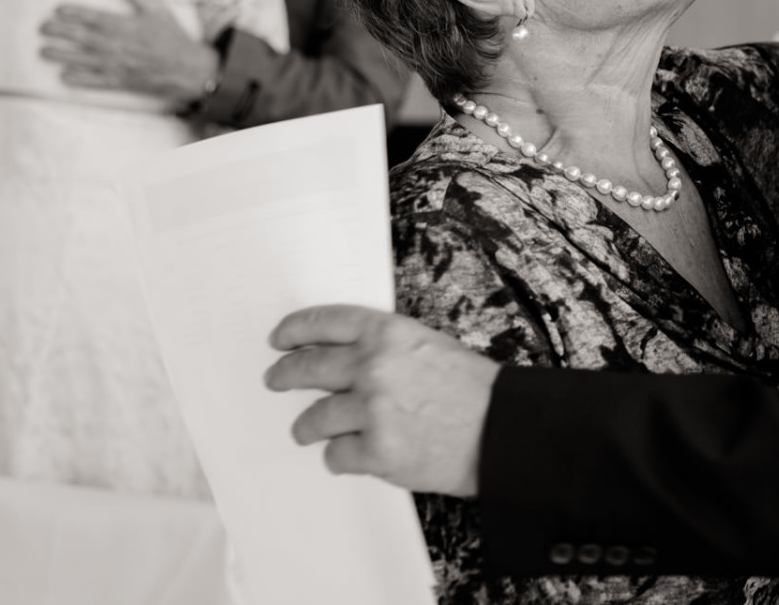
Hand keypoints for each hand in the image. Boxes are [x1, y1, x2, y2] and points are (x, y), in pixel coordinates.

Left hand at [38, 0, 219, 106]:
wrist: (187, 69)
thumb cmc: (172, 38)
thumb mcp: (158, 10)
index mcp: (123, 26)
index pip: (92, 17)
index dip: (73, 13)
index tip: (57, 9)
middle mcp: (115, 45)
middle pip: (81, 37)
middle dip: (59, 32)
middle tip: (42, 29)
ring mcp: (115, 64)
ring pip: (82, 59)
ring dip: (61, 55)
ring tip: (43, 51)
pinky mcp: (119, 80)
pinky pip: (94, 80)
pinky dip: (78, 79)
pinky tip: (64, 76)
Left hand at [264, 305, 498, 496]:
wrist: (502, 432)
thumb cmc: (474, 391)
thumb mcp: (430, 346)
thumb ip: (386, 348)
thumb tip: (345, 358)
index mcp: (390, 333)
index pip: (326, 322)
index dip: (296, 329)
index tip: (280, 338)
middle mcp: (375, 367)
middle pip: (309, 367)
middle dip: (285, 375)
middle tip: (275, 380)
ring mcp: (373, 411)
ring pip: (315, 418)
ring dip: (307, 426)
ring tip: (305, 430)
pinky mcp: (376, 452)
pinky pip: (336, 455)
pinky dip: (338, 458)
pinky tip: (346, 456)